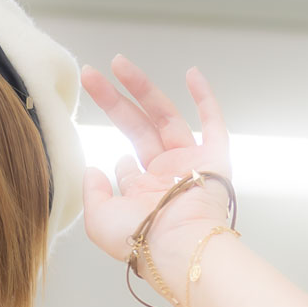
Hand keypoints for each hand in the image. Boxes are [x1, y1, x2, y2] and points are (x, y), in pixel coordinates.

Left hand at [80, 58, 233, 292]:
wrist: (177, 243)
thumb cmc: (140, 239)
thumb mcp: (99, 220)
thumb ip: (91, 194)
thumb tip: (92, 168)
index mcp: (143, 195)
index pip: (128, 166)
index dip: (115, 157)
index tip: (103, 148)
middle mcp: (166, 177)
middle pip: (138, 128)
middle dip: (114, 100)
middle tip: (91, 74)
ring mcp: (190, 164)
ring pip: (165, 116)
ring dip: (143, 88)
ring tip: (118, 63)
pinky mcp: (215, 157)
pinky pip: (213, 122)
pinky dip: (205, 98)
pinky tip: (192, 74)